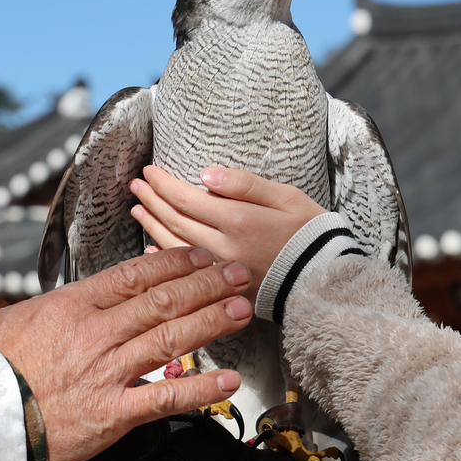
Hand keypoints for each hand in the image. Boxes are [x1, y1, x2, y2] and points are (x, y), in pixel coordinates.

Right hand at [0, 246, 250, 460]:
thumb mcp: (6, 322)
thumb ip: (41, 308)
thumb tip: (53, 302)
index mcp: (72, 305)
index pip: (134, 274)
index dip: (174, 261)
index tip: (200, 253)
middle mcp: (96, 333)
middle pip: (162, 301)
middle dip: (207, 284)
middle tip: (238, 272)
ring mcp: (106, 372)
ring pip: (171, 339)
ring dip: (212, 322)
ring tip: (243, 309)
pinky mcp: (112, 414)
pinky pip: (165, 398)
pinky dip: (200, 390)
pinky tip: (227, 382)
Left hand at [129, 166, 325, 297]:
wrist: (325, 279)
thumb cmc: (310, 232)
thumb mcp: (285, 196)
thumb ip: (245, 184)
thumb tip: (206, 174)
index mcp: (238, 220)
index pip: (186, 199)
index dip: (163, 184)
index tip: (148, 171)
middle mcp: (224, 247)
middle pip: (175, 221)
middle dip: (151, 200)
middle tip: (135, 185)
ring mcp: (222, 271)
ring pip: (175, 246)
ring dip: (152, 226)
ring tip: (138, 210)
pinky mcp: (225, 289)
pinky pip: (185, 273)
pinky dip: (164, 259)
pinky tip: (151, 250)